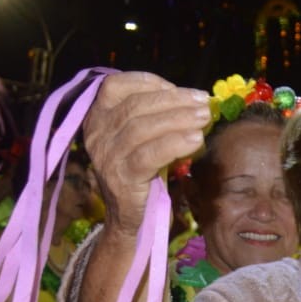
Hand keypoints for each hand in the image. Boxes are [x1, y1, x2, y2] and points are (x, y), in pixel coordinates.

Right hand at [83, 72, 210, 237]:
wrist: (132, 220)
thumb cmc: (143, 174)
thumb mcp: (142, 139)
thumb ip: (156, 117)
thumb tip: (194, 98)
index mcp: (97, 119)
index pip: (115, 86)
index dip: (148, 82)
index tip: (179, 88)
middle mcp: (96, 135)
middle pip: (134, 106)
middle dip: (173, 100)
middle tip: (202, 102)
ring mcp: (107, 158)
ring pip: (142, 128)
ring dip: (178, 119)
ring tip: (204, 117)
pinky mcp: (122, 179)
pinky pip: (149, 156)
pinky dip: (174, 144)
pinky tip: (196, 140)